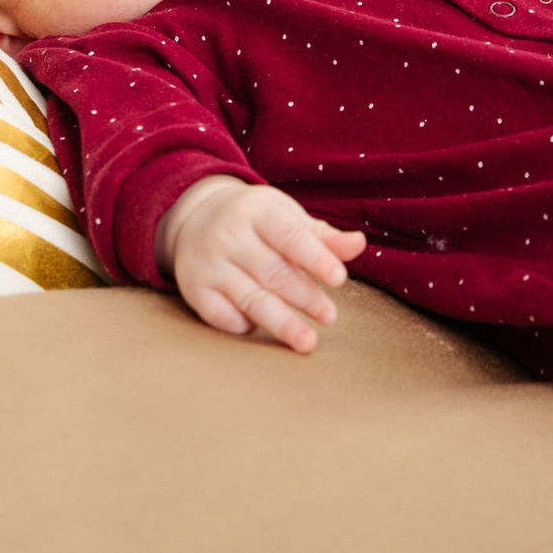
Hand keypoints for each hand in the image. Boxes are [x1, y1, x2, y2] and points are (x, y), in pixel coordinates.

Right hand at [155, 175, 365, 354]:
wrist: (193, 216)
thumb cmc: (256, 221)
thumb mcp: (287, 218)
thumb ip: (323, 237)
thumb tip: (359, 244)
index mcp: (258, 211)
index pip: (289, 235)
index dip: (315, 257)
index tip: (339, 278)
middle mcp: (229, 235)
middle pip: (273, 272)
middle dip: (305, 297)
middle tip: (330, 316)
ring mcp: (209, 263)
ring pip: (250, 298)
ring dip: (282, 323)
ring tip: (308, 341)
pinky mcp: (195, 289)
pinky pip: (223, 315)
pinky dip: (245, 325)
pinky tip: (260, 327)